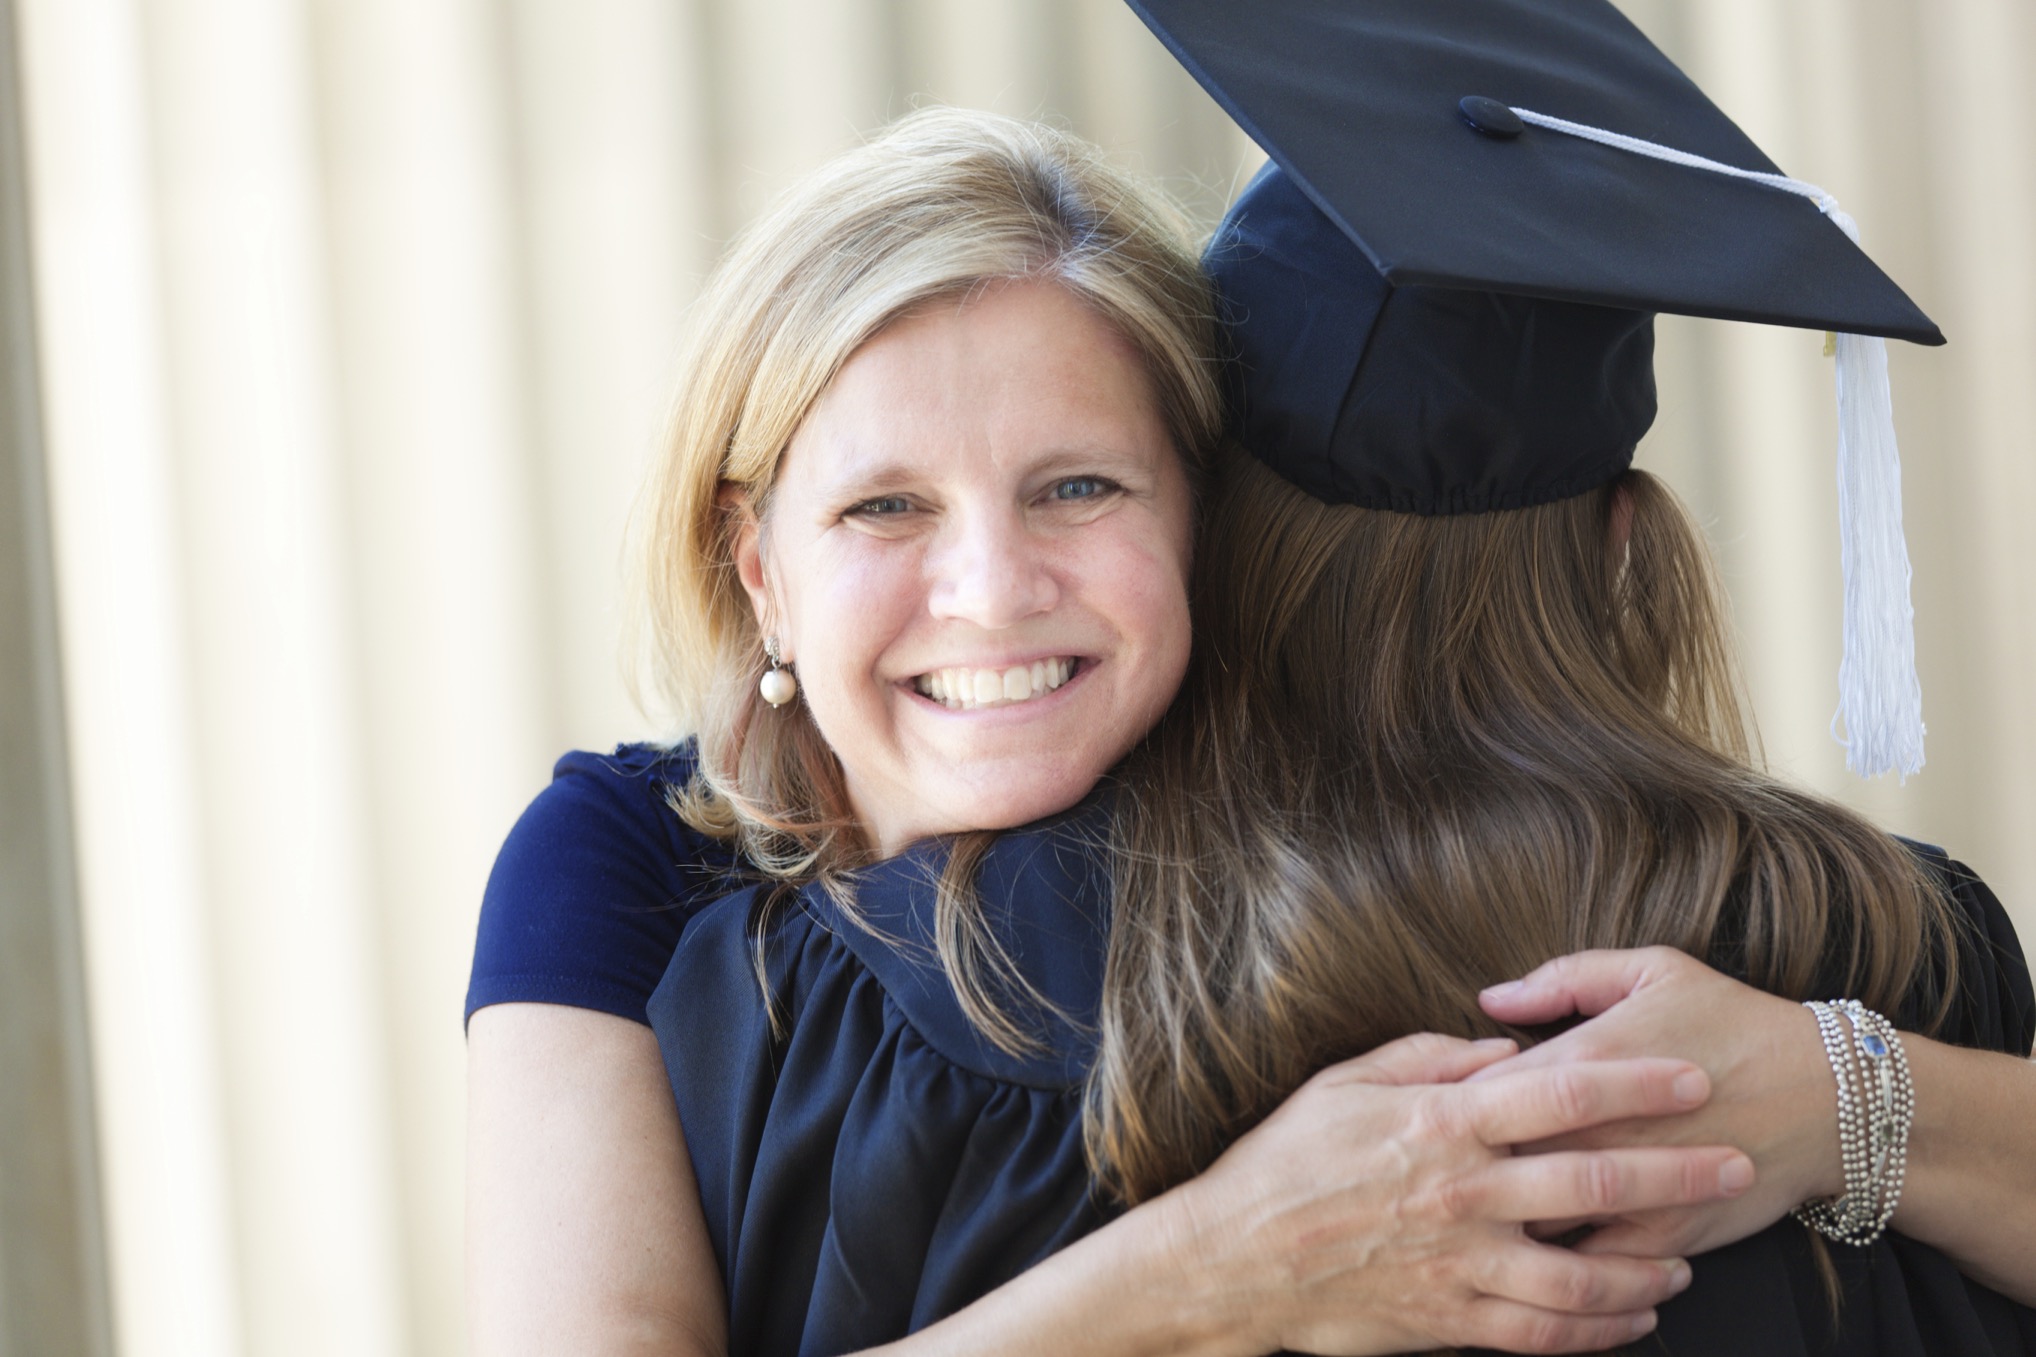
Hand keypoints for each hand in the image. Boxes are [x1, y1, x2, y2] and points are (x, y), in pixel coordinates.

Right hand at [1156, 1032, 1754, 1355]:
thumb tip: (1504, 1047)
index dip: (1634, 1079)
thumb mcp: (1346, 1083)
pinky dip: (1599, 1330)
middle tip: (1736, 1165)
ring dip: (1649, 1267)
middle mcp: (1463, 1192)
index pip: (1558, 1092)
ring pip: (1585, 1273)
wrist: (1233, 1260)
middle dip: (1678, 1171)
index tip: (1691, 1073)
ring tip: (1685, 1261)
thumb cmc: (1286, 1160)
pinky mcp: (1451, 1320)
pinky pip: (1546, 1334)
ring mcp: (1461, 1263)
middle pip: (1595, 1178)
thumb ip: (1430, 1059)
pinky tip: (1631, 1320)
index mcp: (1441, 1122)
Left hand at [1475, 947, 1840, 1259]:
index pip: (1476, 1093)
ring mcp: (1627, 1193)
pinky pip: (1589, 1267)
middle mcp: (1595, 1134)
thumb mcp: (1652, 970)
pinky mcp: (1662, 1237)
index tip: (1448, 1109)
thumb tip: (1490, 997)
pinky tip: (1549, 1248)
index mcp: (1581, 1064)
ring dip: (1505, 1221)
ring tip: (1487, 1212)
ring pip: (1530, 1225)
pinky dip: (1563, 1264)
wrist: (1830, 1097)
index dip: (1451, 1106)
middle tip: (1451, 1171)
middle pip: (1490, 1165)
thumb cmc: (1734, 1021)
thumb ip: (1564, 978)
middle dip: (1465, 1171)